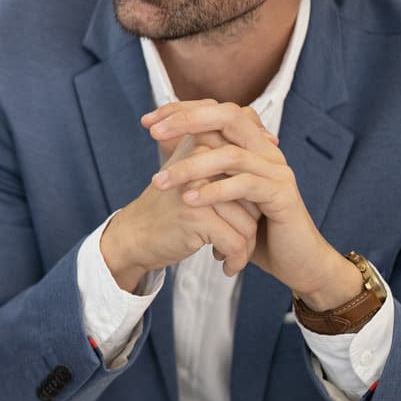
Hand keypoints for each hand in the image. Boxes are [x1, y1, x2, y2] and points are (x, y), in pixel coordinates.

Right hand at [100, 129, 261, 287]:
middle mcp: (200, 161)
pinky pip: (236, 241)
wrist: (133, 237)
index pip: (250, 168)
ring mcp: (198, 188)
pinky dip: (236, 259)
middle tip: (238, 240)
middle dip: (252, 224)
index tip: (243, 217)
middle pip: (254, 197)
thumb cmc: (168, 208)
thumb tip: (266, 134)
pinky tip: (226, 265)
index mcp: (202, 143)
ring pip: (249, 222)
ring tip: (231, 254)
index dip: (254, 196)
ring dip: (245, 246)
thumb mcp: (193, 170)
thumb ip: (224, 152)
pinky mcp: (197, 216)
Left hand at [144, 100, 360, 306]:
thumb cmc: (253, 227)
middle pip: (228, 117)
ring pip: (231, 154)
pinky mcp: (281, 194)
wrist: (293, 260)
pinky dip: (214, 191)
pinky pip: (245, 185)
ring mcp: (277, 171)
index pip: (217, 111)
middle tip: (152, 132)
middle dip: (188, 120)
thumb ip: (202, 170)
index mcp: (251, 145)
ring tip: (158, 181)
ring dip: (190, 166)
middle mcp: (266, 151)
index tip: (147, 122)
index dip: (182, 111)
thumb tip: (166, 148)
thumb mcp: (220, 194)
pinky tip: (187, 199)